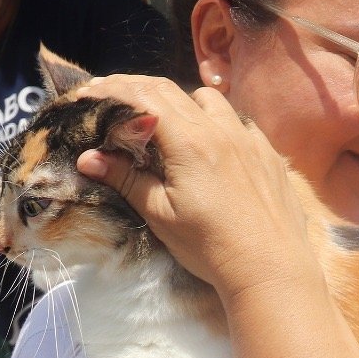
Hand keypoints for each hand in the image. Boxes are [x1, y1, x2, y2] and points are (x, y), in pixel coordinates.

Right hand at [72, 75, 316, 297]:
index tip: (88, 95)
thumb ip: (126, 180)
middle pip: (173, 91)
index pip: (144, 97)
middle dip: (137, 89)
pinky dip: (217, 120)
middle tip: (113, 99)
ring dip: (182, 101)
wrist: (271, 269)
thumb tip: (88, 158)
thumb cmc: (211, 246)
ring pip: (211, 100)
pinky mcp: (270, 155)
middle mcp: (223, 131)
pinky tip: (211, 141)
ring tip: (164, 120)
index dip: (112, 90)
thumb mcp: (161, 215)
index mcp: (190, 142)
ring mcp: (251, 140)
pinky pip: (240, 122)